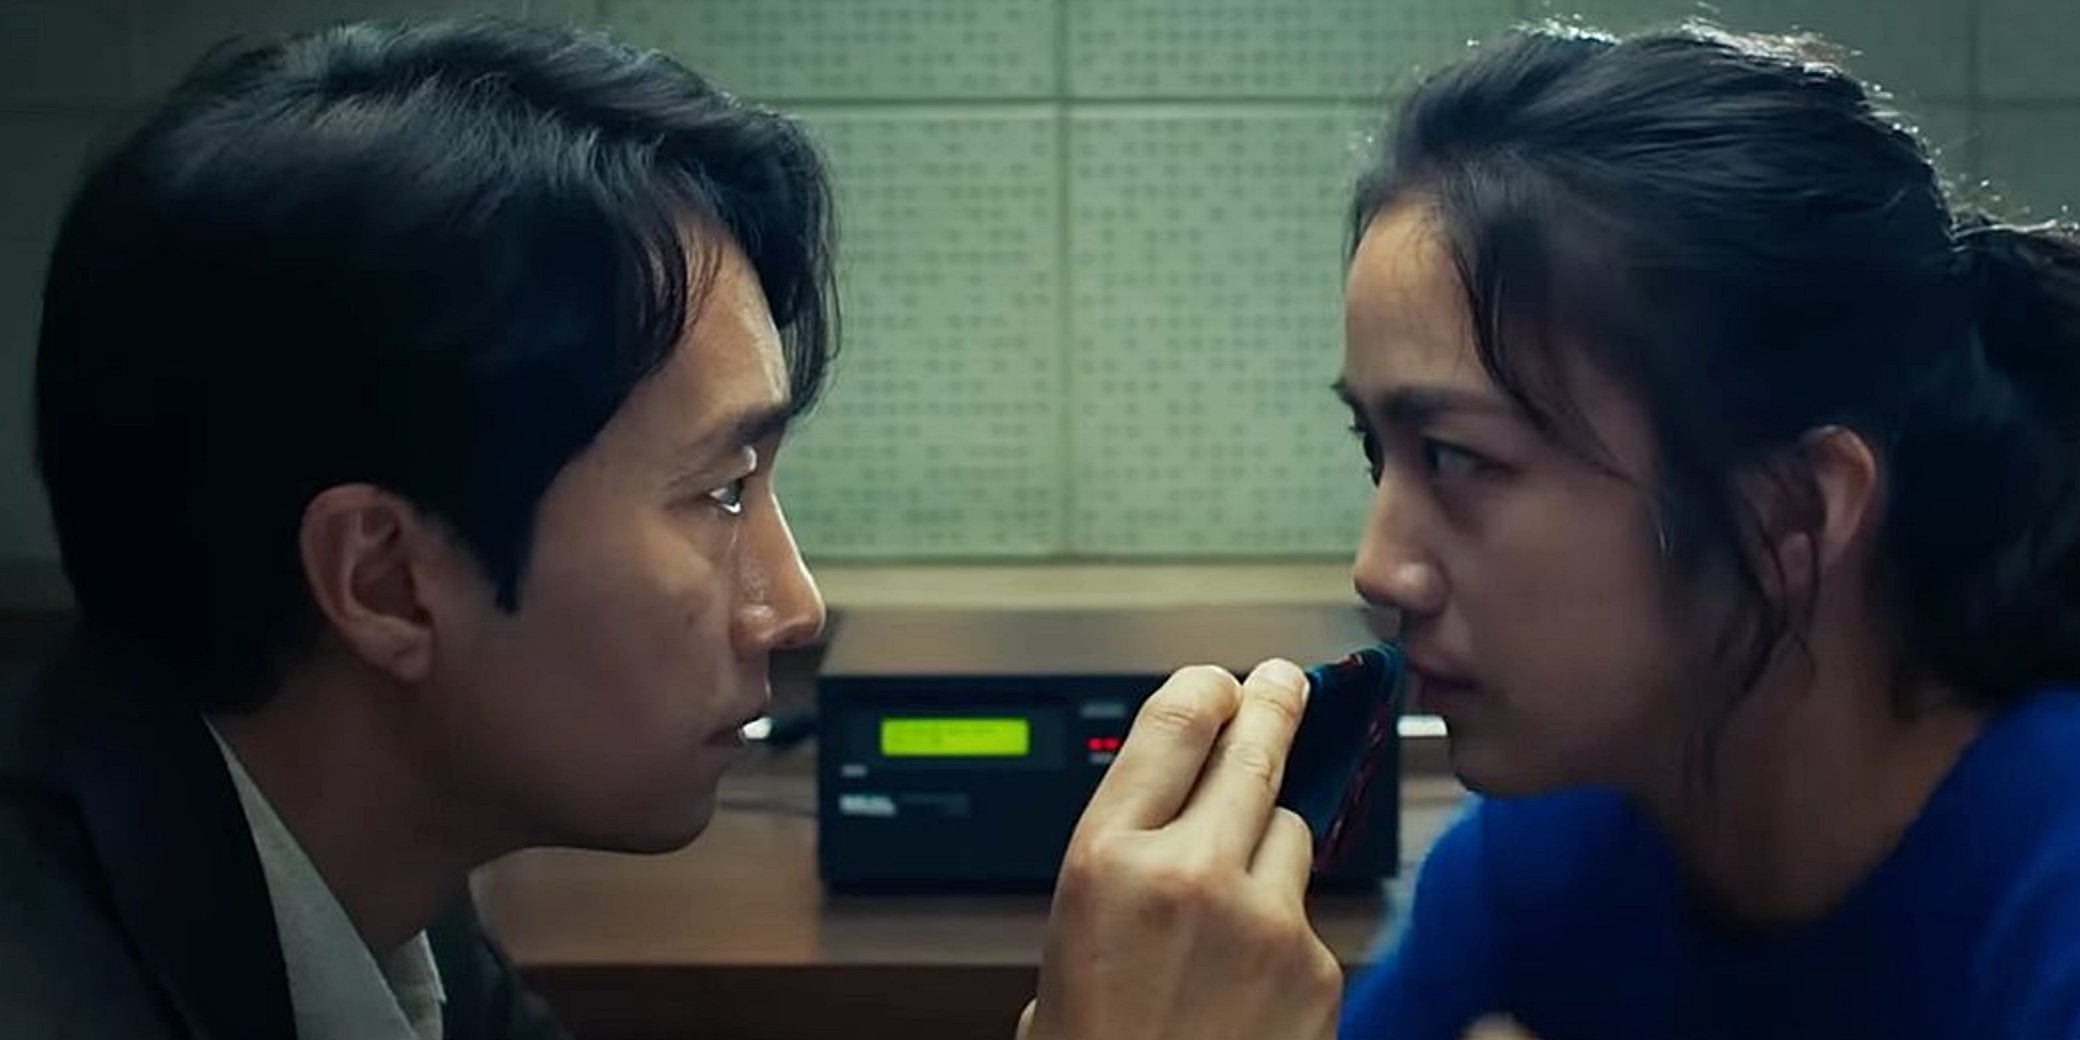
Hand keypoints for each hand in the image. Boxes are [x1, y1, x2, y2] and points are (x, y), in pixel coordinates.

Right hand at [1019, 659, 1341, 1039]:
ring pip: (1292, 832)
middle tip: (1288, 683)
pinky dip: (1288, 936)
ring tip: (1233, 901)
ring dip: (1272, 846)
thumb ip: (1124, 860)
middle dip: (1278, 704)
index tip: (1225, 680)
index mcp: (1106, 857)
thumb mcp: (1069, 932)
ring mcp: (1263, 919)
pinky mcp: (1316, 969)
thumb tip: (1176, 809)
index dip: (1208, 687)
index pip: (1174, 719)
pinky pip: (1309, 918)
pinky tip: (1249, 982)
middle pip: (1257, 746)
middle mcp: (1188, 873)